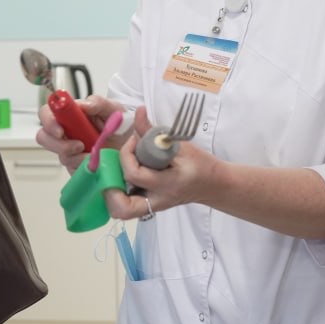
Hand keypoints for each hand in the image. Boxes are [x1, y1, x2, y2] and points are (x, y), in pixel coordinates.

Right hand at [35, 94, 134, 172]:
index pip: (47, 113)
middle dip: (58, 145)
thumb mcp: (113, 109)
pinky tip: (97, 163)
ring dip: (77, 157)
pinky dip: (85, 168)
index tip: (61, 130)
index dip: (48, 122)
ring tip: (94, 154)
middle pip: (44, 137)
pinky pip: (74, 170)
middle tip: (78, 146)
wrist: (132, 144)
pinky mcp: (76, 166)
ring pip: (60, 156)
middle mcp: (66, 132)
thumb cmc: (120, 123)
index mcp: (71, 115)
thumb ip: (97, 103)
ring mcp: (70, 150)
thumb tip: (83, 104)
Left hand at [105, 119, 220, 221]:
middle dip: (111, 188)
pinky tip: (124, 178)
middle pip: (123, 208)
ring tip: (117, 174)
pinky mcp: (150, 206)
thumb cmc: (199, 164)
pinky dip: (120, 195)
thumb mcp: (179, 144)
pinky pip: (128, 208)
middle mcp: (158, 200)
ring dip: (113, 194)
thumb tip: (138, 111)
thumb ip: (153, 131)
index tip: (134, 141)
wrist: (213, 184)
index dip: (127, 155)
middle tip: (115, 169)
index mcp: (168, 183)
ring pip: (123, 212)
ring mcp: (153, 206)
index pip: (135, 174)